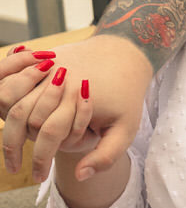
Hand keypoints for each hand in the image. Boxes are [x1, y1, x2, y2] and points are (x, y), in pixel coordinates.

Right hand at [0, 36, 151, 182]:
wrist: (125, 55)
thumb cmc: (126, 95)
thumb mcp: (127, 128)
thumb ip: (106, 156)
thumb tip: (79, 176)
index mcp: (78, 97)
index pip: (48, 134)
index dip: (41, 160)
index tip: (40, 177)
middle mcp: (58, 79)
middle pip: (20, 116)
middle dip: (15, 144)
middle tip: (17, 166)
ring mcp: (47, 66)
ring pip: (7, 96)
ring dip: (6, 121)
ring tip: (10, 145)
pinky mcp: (40, 59)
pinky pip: (9, 79)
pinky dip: (5, 95)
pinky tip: (7, 113)